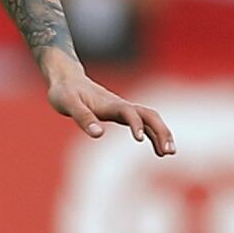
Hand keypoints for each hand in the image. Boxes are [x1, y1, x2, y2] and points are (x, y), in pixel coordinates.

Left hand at [48, 69, 174, 155]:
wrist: (67, 80)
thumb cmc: (65, 92)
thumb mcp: (68, 104)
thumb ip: (83, 117)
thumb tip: (98, 134)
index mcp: (109, 103)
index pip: (129, 112)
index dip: (136, 123)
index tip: (140, 139)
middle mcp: (120, 105)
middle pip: (148, 115)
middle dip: (160, 131)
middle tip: (168, 151)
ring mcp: (123, 108)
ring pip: (149, 118)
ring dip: (161, 133)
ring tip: (169, 153)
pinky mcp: (121, 113)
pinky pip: (143, 123)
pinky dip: (153, 135)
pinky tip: (158, 150)